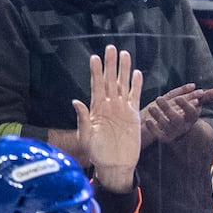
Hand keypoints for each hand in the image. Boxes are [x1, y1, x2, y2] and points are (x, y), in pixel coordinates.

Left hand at [72, 45, 143, 191]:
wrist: (115, 165)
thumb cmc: (97, 153)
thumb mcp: (86, 137)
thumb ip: (82, 119)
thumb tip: (76, 101)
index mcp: (96, 109)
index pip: (96, 85)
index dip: (95, 71)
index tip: (94, 58)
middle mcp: (109, 105)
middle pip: (110, 80)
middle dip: (110, 64)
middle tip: (110, 47)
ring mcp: (122, 109)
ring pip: (123, 85)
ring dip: (124, 70)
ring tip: (125, 54)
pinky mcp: (133, 115)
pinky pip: (135, 97)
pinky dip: (136, 85)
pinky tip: (137, 74)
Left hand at [141, 83, 212, 145]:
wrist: (181, 132)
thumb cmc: (187, 114)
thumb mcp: (196, 105)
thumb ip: (206, 97)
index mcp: (192, 118)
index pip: (191, 112)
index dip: (185, 106)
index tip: (179, 98)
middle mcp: (184, 126)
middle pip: (176, 119)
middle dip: (168, 109)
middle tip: (159, 98)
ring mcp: (174, 133)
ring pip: (166, 126)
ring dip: (158, 116)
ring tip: (152, 107)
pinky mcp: (165, 138)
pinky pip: (159, 135)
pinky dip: (153, 129)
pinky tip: (148, 121)